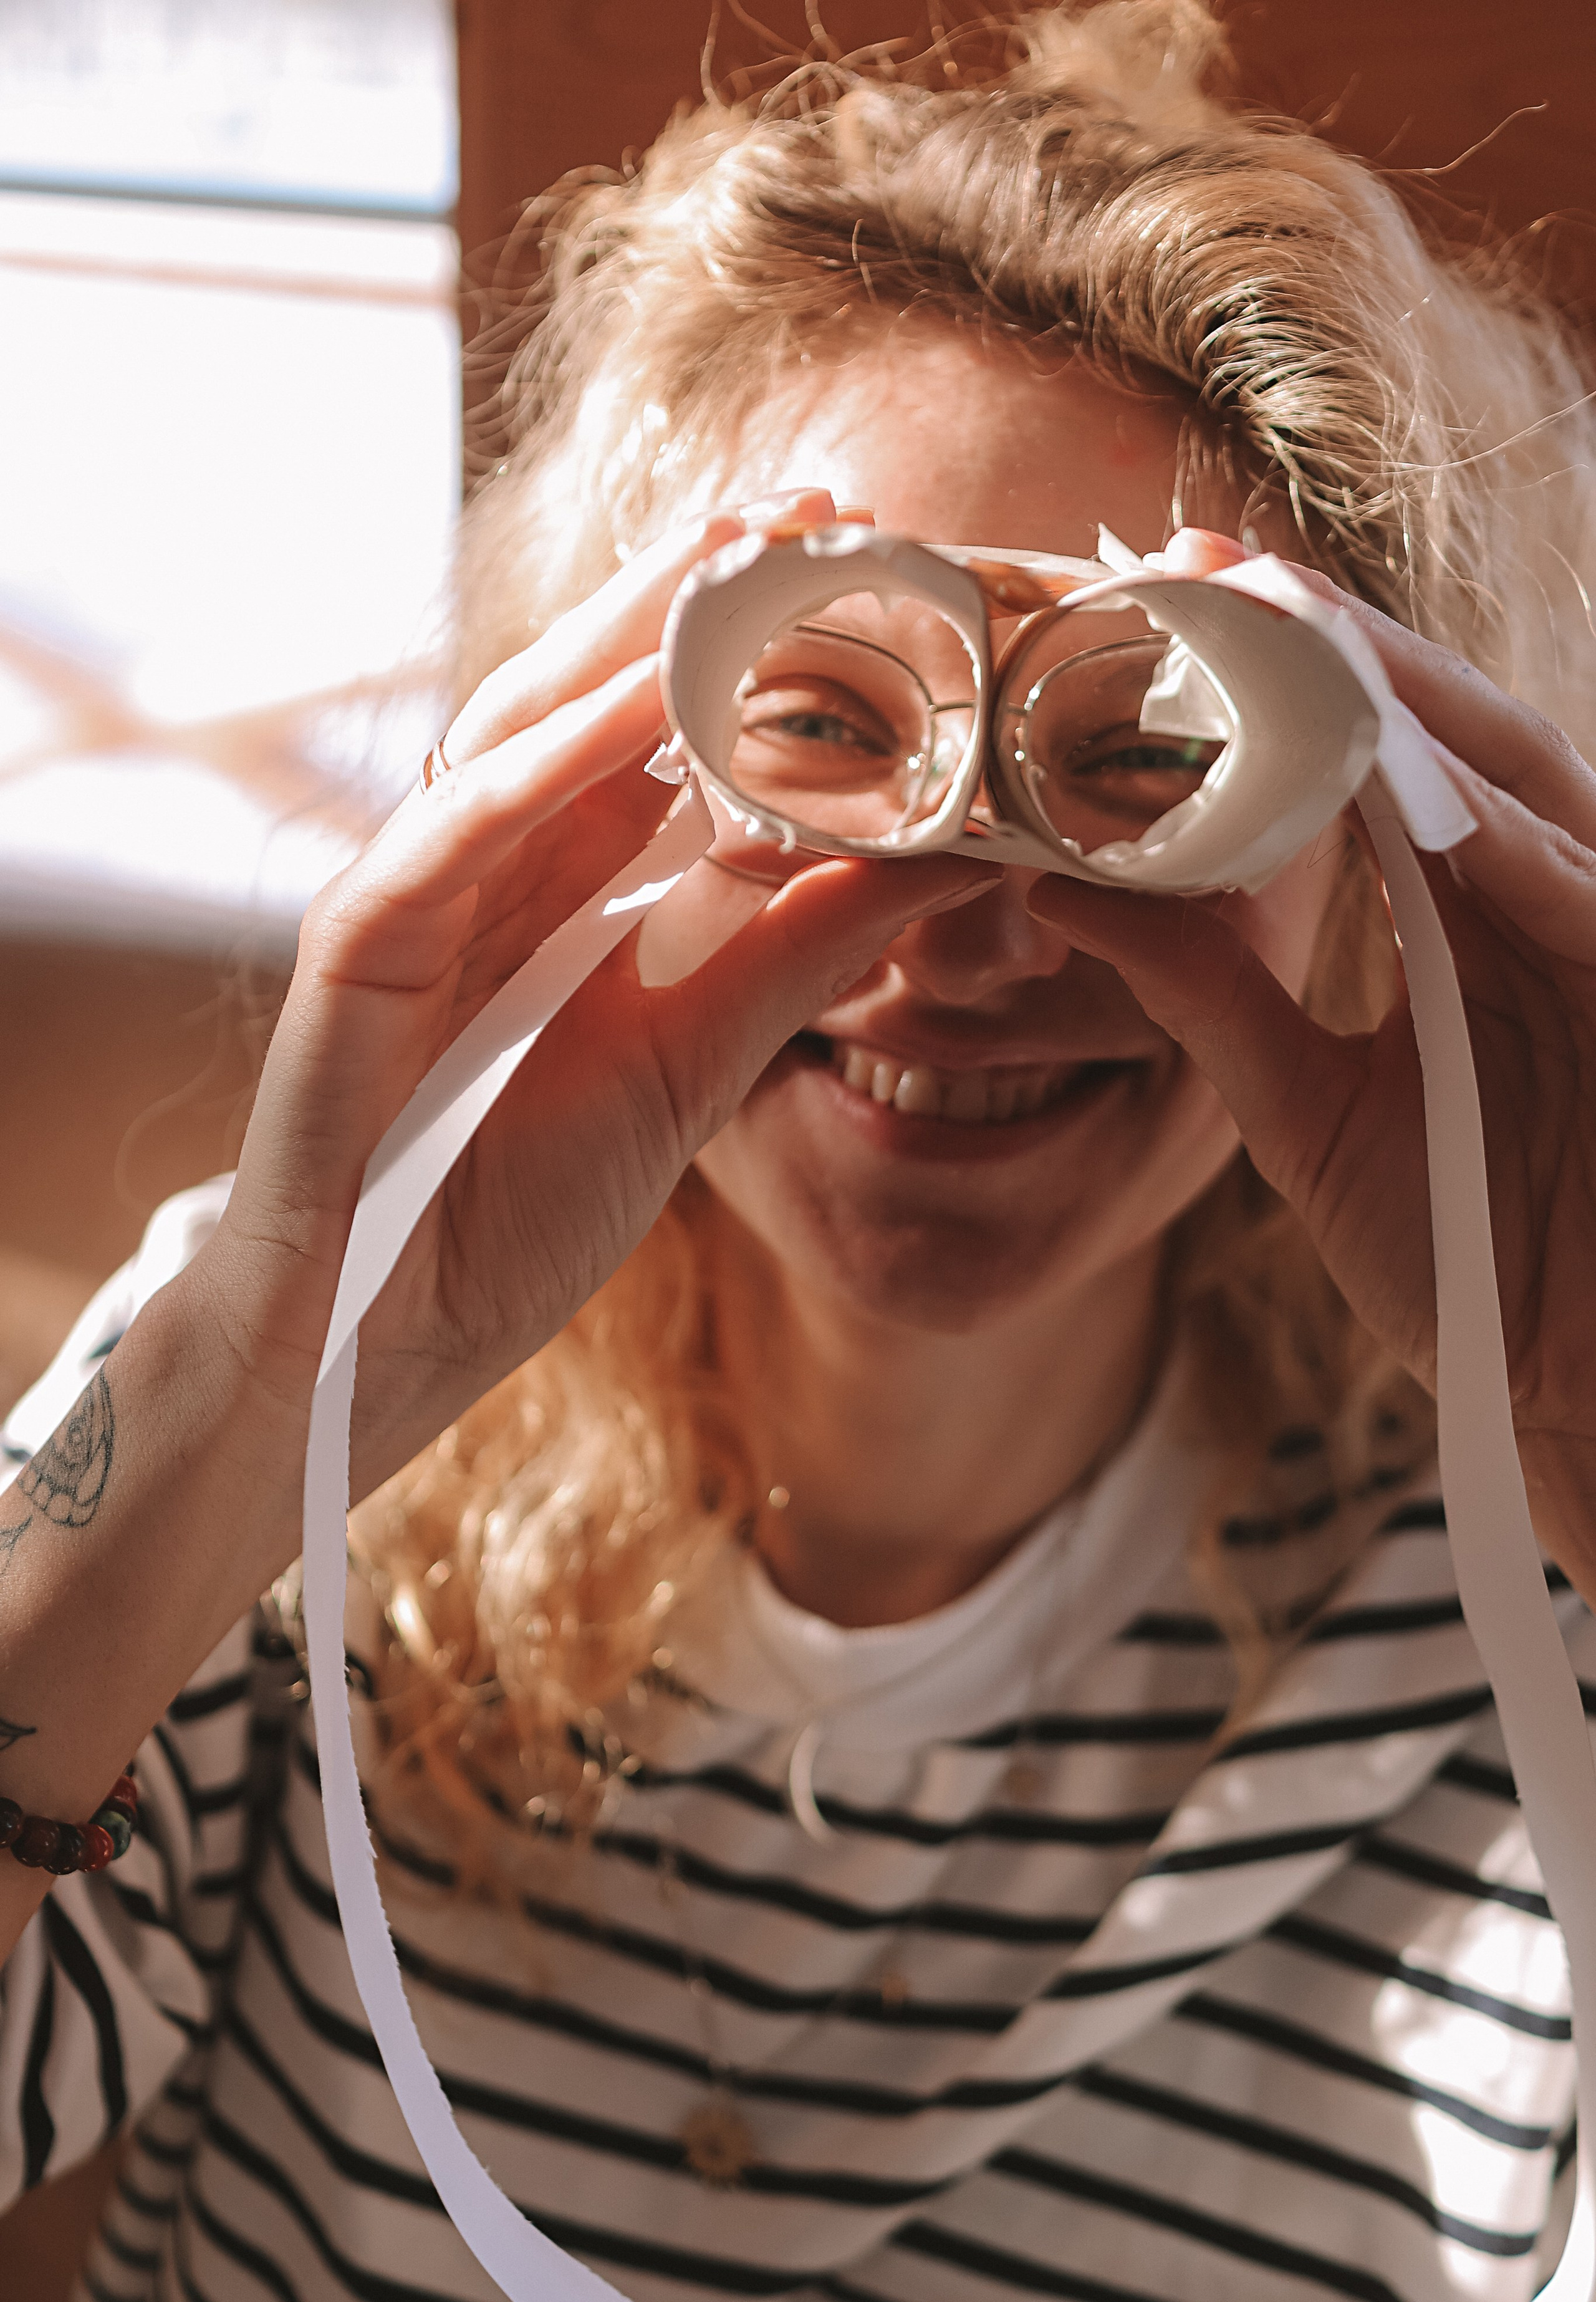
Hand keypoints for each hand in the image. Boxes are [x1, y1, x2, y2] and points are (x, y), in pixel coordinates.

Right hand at [205, 496, 996, 1481]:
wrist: (391, 1337)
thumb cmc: (522, 1200)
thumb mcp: (702, 1059)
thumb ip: (801, 950)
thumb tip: (941, 853)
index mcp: (567, 884)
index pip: (661, 731)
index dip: (754, 647)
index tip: (869, 571)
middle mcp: (492, 866)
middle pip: (590, 697)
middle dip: (693, 598)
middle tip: (815, 509)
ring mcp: (420, 900)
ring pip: (511, 737)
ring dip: (619, 644)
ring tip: (729, 558)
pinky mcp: (359, 961)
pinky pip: (440, 845)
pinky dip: (527, 777)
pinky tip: (615, 713)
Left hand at [1026, 529, 1595, 1574]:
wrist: (1581, 1393)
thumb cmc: (1463, 1255)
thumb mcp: (1304, 1110)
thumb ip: (1207, 994)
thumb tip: (1072, 890)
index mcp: (1461, 920)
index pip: (1368, 766)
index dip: (1281, 675)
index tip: (1169, 600)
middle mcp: (1539, 904)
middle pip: (1442, 738)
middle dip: (1337, 648)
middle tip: (1212, 564)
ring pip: (1520, 784)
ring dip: (1412, 703)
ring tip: (1299, 623)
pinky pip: (1586, 898)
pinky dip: (1512, 845)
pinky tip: (1428, 789)